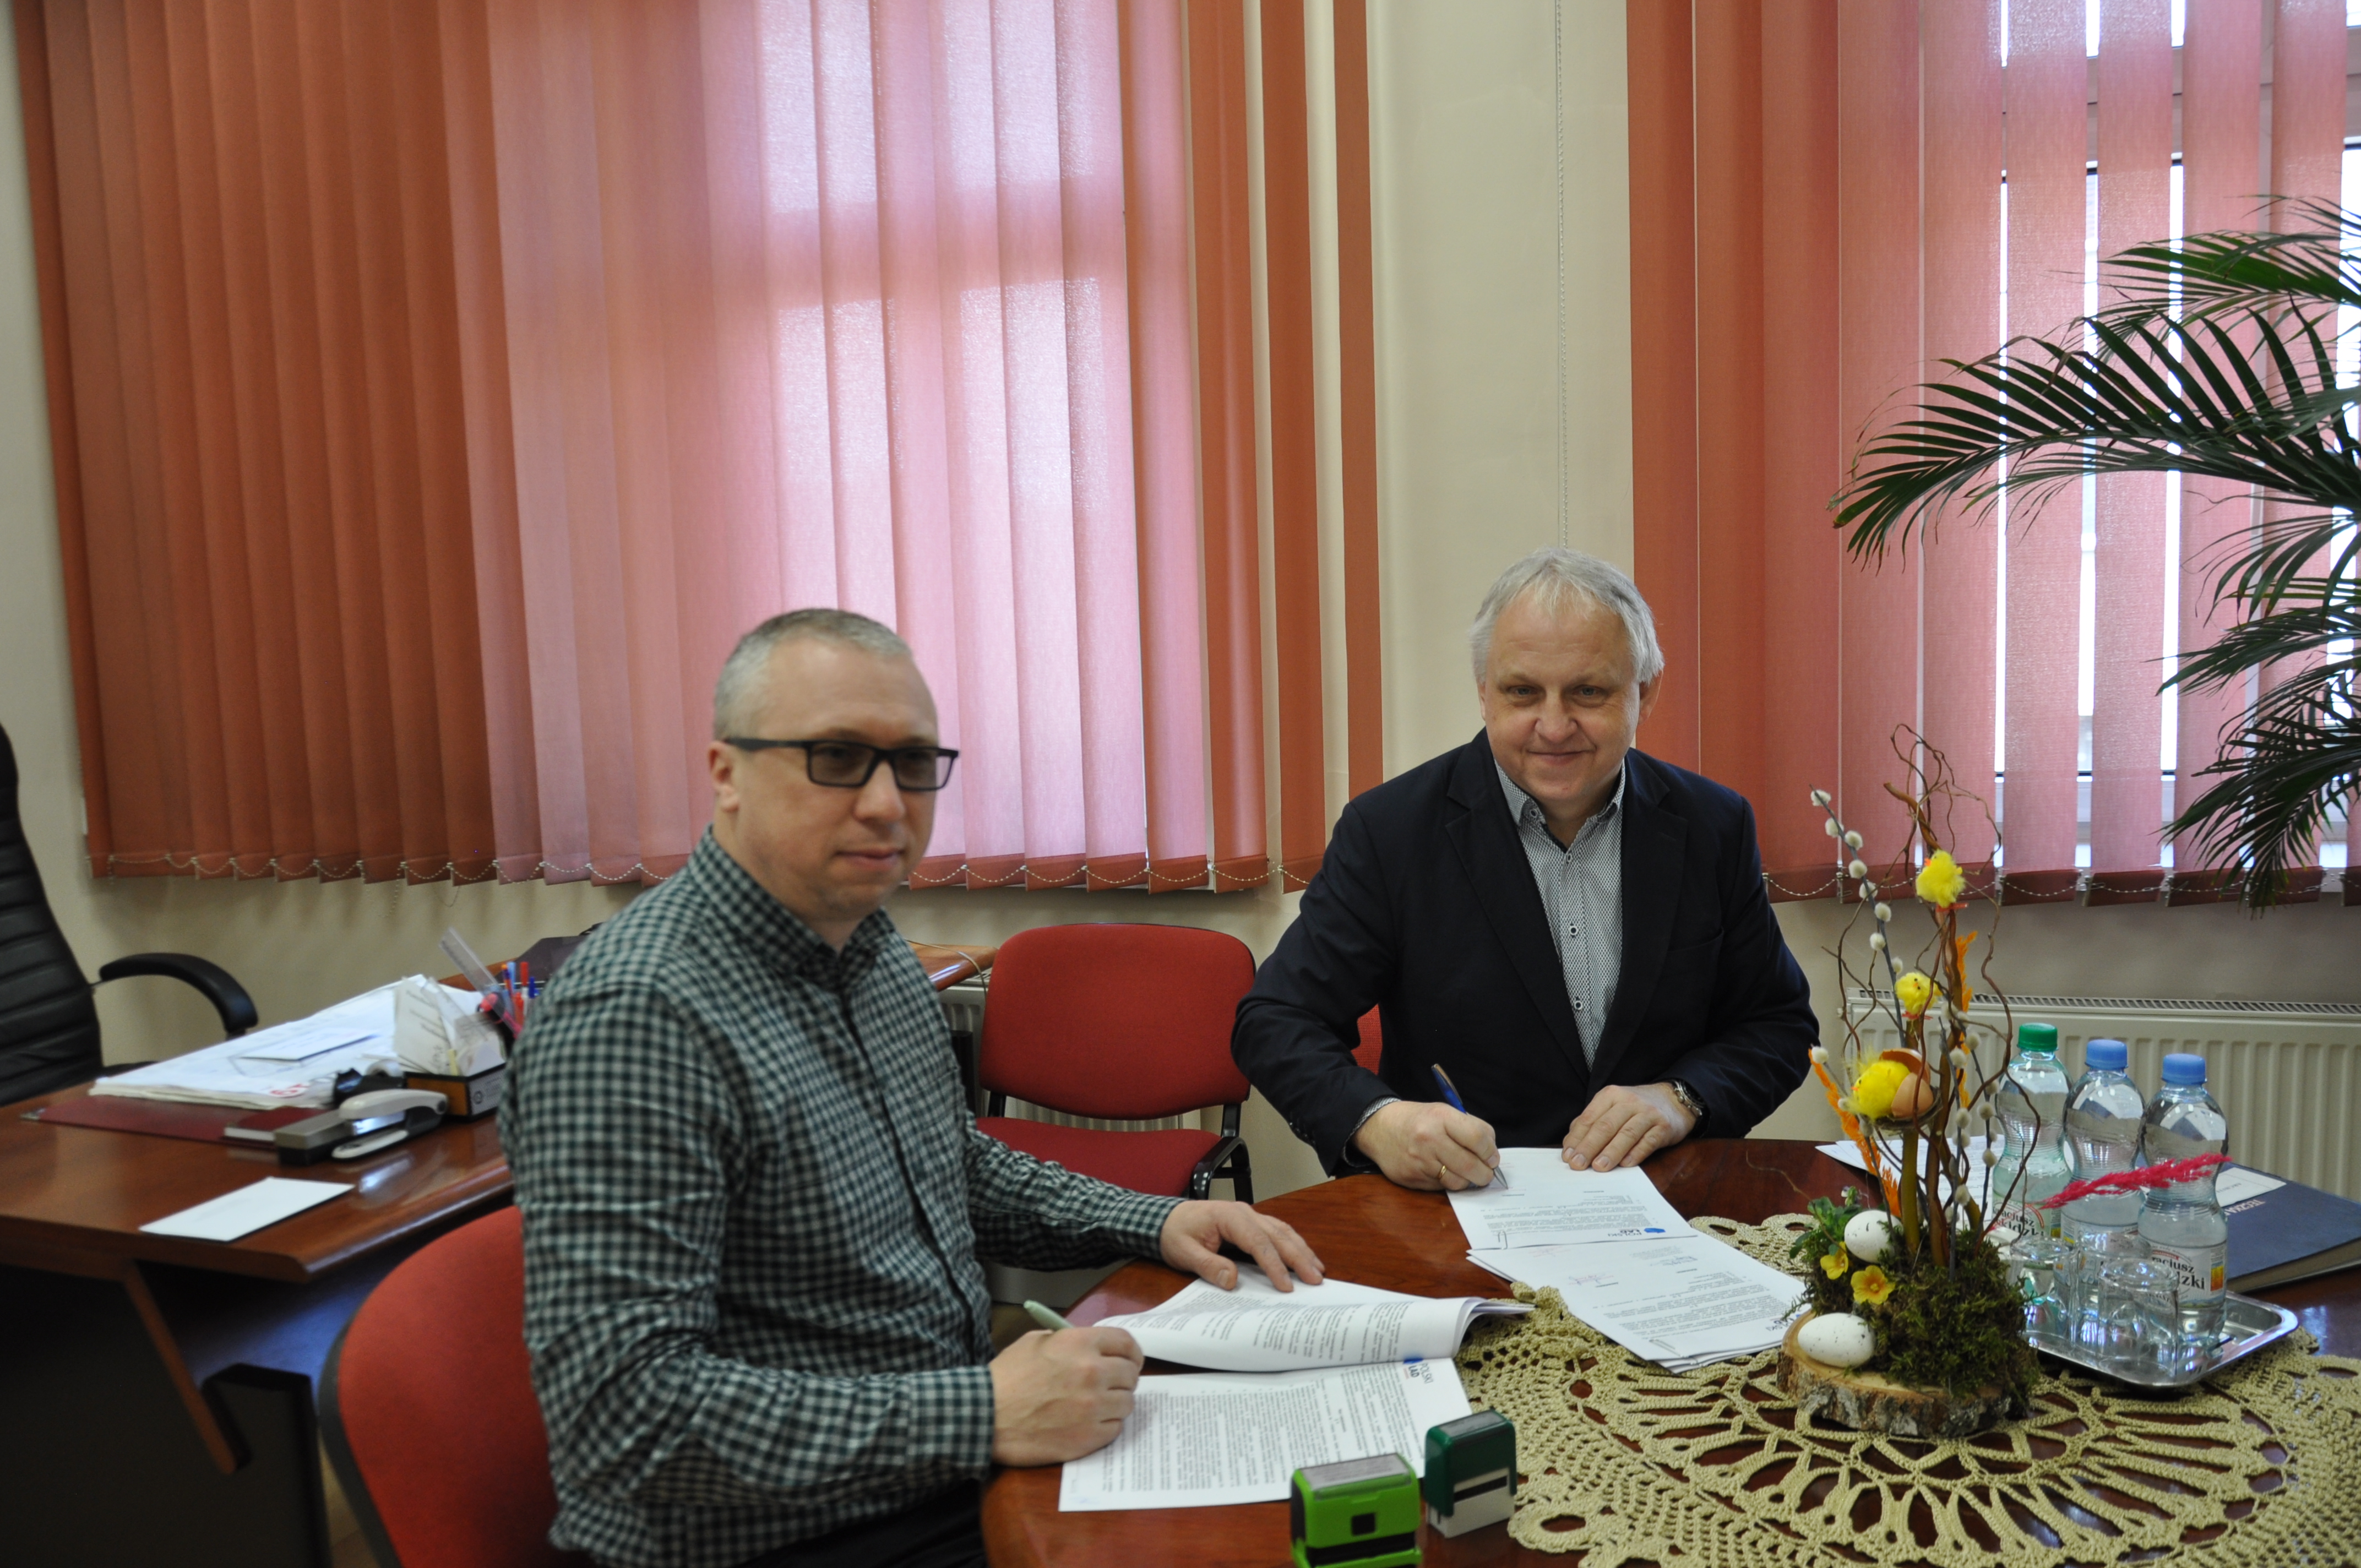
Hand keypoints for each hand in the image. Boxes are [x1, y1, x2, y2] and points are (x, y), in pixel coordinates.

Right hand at [988, 1325, 1143, 1464]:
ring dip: (1115, 1403)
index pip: (1126, 1343)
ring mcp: (1093, 1407)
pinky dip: (1107, 1425)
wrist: (985, 1416)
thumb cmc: (1007, 1377)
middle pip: (1131, 1374)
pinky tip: (1089, 1423)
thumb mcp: (1036, 1342)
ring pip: (1127, 1403)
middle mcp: (1093, 1372)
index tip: (1130, 1360)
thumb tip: (1094, 1348)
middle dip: (1123, 1378)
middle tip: (1110, 1385)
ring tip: (1096, 1406)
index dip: (1131, 1352)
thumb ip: (1070, 1342)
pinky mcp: (1089, 1437)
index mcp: (1080, 1344)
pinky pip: (1115, 1428)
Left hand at [1159, 1200, 1324, 1290]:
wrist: (1165, 1219)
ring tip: (1317, 1270)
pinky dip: (1293, 1244)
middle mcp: (1244, 1213)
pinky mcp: (1250, 1222)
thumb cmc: (1175, 1234)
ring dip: (1301, 1250)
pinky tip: (1303, 1256)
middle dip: (1298, 1257)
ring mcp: (1249, 1216)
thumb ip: (1209, 1265)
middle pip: (1278, 1235)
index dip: (1274, 1265)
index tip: (1286, 1287)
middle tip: (1316, 1280)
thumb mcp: (1184, 1253)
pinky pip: (1277, 1231)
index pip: (1258, 1242)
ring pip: (1282, 1231)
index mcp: (1229, 1217)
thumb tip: (1232, 1280)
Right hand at [1352, 1099, 1500, 1191]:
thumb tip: (1492, 1154)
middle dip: (1485, 1174)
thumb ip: (1470, 1128)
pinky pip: (1441, 1187)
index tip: (1492, 1158)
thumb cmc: (1417, 1120)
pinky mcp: (1412, 1178)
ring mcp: (1419, 1161)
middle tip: (1486, 1173)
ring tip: (1466, 1173)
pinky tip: (1444, 1172)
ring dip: (1467, 1181)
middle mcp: (1429, 1139)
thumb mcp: (1443, 1112)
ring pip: (1458, 1182)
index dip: (1491, 1152)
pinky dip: (1448, 1182)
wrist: (1378, 1128)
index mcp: (1440, 1118)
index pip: (1478, 1138)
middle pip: (1471, 1166)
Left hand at [1562, 1082, 1694, 1170]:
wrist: (1674, 1099)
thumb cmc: (1636, 1107)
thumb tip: (1571, 1143)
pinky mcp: (1664, 1127)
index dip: (1577, 1138)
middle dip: (1589, 1147)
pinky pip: (1648, 1141)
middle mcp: (1628, 1101)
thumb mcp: (1612, 1106)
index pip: (1589, 1118)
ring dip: (1611, 1152)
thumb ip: (1592, 1121)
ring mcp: (1647, 1113)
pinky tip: (1625, 1164)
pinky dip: (1636, 1153)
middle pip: (1605, 1126)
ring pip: (1626, 1134)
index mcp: (1610, 1095)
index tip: (1567, 1156)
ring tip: (1598, 1167)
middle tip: (1578, 1164)